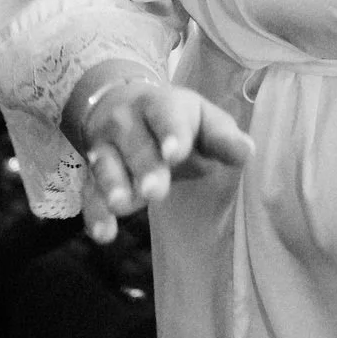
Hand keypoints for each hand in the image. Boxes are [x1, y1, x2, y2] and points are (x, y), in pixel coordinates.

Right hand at [66, 68, 253, 242]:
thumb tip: (247, 152)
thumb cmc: (173, 119)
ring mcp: (105, 147)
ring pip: (105, 164)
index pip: (165, 114)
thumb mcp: (201, 119)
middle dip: (144, 166)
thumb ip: (222, 138)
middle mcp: (126, 121)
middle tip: (155, 190)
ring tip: (121, 205)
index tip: (176, 153)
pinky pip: (89, 192)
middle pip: (134, 142)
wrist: (119, 105)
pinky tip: (103, 233)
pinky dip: (94, 212)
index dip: (170, 133)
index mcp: (159, 104)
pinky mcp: (92, 174)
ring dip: (112, 185)